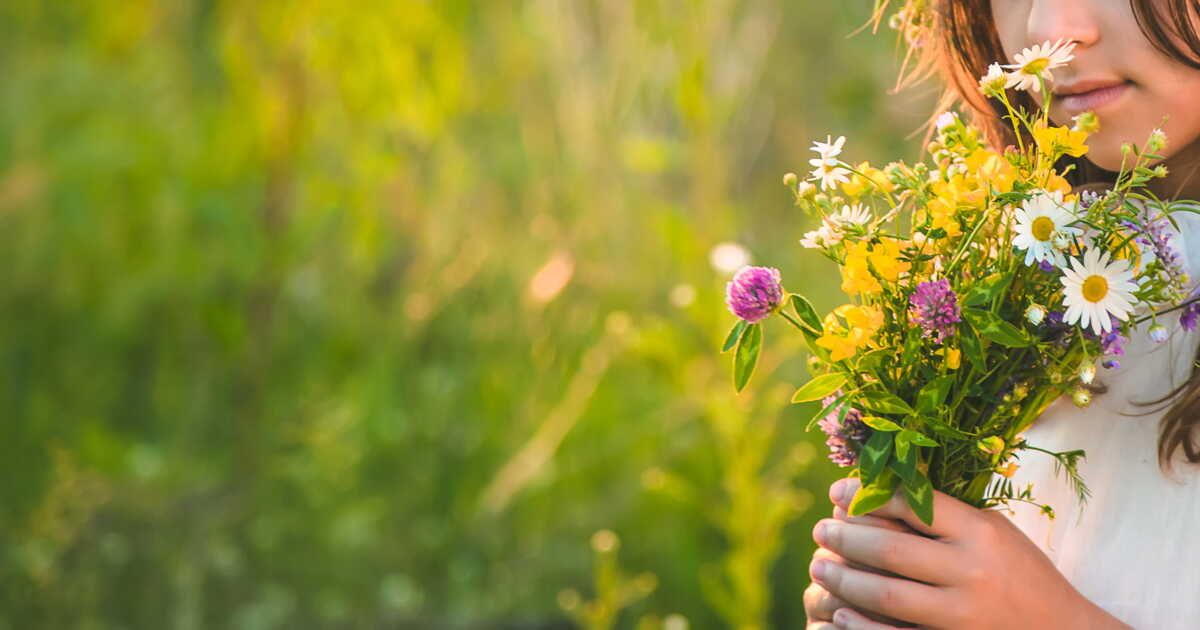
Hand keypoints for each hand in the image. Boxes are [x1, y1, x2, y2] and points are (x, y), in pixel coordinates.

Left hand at [808, 477, 1130, 629]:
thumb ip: (944, 513)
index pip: (912, 503)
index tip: (837, 492)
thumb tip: (878, 485)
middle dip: (844, 537)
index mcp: (981, 532)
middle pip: (889, 548)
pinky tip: (838, 612)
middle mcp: (972, 570)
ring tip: (819, 566)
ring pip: (885, 593)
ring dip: (843, 578)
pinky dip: (860, 625)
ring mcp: (963, 614)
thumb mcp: (993, 531)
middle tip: (820, 530)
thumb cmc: (1022, 573)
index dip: (866, 495)